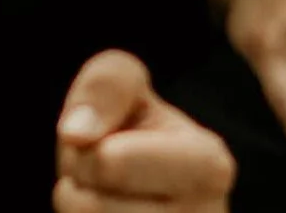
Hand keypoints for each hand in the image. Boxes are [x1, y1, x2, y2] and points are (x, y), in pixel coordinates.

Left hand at [57, 52, 233, 210]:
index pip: (107, 161)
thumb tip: (77, 133)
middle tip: (104, 180)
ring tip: (107, 204)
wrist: (144, 191)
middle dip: (76, 187)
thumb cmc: (131, 134)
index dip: (84, 150)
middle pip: (87, 209)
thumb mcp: (126, 87)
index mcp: (210, 164)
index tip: (107, 146)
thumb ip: (106, 85)